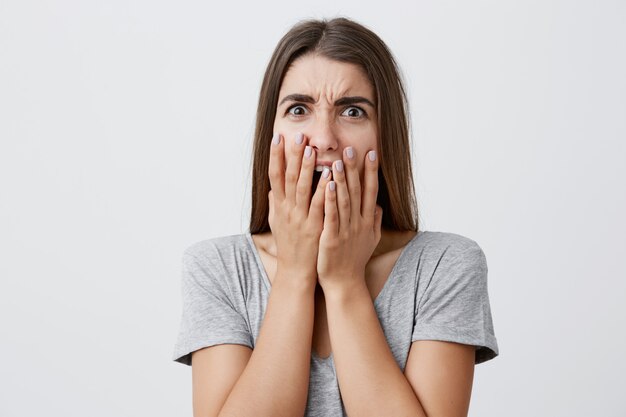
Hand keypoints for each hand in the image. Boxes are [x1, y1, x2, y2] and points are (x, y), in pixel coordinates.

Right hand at [267, 132, 332, 287]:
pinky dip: (324, 190)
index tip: (278, 137)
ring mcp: (300, 218)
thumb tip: (272, 189)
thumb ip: (275, 204)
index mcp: (279, 206)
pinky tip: (330, 176)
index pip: (275, 175)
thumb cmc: (289, 245)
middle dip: (292, 155)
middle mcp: (287, 209)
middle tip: (297, 136)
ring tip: (310, 149)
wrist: (295, 271)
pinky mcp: (314, 227)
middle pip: (288, 177)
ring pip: (303, 188)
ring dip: (306, 168)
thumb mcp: (276, 223)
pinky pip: (319, 205)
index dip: (275, 156)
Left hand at [316, 146, 382, 292]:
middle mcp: (359, 222)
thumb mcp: (370, 239)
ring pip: (345, 200)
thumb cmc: (354, 260)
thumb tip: (379, 206)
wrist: (345, 283)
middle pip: (358, 191)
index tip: (372, 153)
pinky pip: (332, 215)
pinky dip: (331, 199)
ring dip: (343, 179)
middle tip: (352, 148)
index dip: (371, 171)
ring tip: (339, 160)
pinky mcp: (332, 238)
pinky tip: (328, 184)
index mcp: (366, 220)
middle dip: (355, 169)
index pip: (370, 190)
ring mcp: (346, 230)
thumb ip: (374, 221)